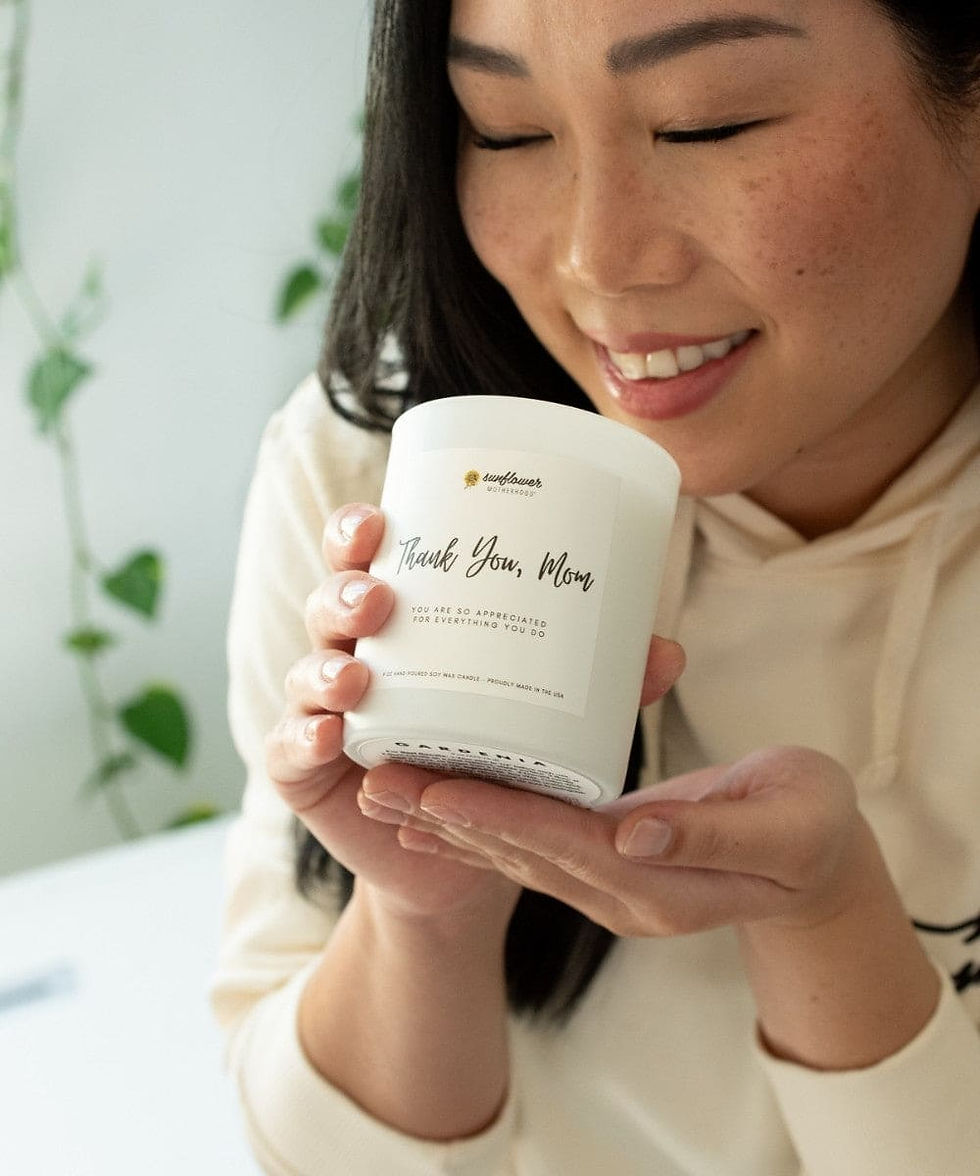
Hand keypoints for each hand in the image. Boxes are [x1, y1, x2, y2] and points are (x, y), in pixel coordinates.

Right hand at [265, 500, 687, 929]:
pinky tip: (329, 735)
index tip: (379, 521)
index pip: (367, 559)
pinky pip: (289, 746)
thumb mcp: (544, 717)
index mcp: (403, 623)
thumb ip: (598, 686)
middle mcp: (354, 655)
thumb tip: (667, 652)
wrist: (464, 858)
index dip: (359, 532)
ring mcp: (321, 711)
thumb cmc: (496, 763)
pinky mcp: (303, 770)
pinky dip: (303, 737)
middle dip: (345, 593)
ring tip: (357, 679)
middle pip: (329, 602)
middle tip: (379, 600)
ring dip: (326, 668)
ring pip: (307, 669)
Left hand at [360, 745, 867, 936]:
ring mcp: (609, 883)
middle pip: (517, 853)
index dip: (497, 820)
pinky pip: (529, 845)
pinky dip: (478, 828)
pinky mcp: (605, 861)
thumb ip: (709, 834)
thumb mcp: (783, 825)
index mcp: (659, 882)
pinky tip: (433, 812)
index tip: (435, 794)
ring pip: (512, 853)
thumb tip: (634, 835)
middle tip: (374, 786)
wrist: (819, 864)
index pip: (562, 846)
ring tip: (379, 793)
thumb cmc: (811, 828)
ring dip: (445, 826)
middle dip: (445, 820)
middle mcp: (619, 891)